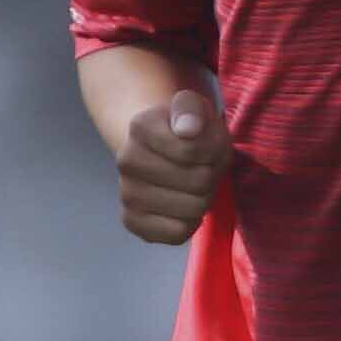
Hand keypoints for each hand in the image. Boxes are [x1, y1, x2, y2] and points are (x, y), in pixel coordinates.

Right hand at [113, 84, 226, 242]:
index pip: (195, 150)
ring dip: (205, 198)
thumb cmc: (187, 129)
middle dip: (212, 174)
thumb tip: (188, 129)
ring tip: (194, 184)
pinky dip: (191, 223)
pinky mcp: (133, 221)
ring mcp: (126, 193)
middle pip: (199, 182)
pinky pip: (176, 233)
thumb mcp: (195, 107)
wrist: (162, 150)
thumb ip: (193, 109)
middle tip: (203, 166)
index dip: (215, 149)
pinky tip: (184, 206)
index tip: (206, 143)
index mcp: (140, 126)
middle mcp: (125, 160)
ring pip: (191, 210)